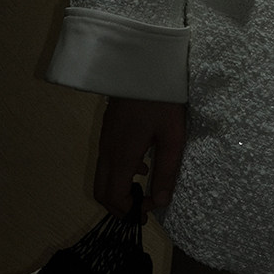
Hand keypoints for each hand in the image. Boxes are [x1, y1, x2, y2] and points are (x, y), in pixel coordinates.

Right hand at [93, 96, 186, 221]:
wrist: (144, 62)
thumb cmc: (162, 99)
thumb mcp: (172, 136)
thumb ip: (166, 171)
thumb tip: (159, 203)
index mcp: (121, 156)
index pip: (113, 198)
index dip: (128, 212)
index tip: (147, 211)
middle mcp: (107, 150)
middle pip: (100, 191)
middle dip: (118, 205)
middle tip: (141, 206)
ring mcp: (105, 138)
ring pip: (102, 176)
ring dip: (118, 188)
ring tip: (144, 186)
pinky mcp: (108, 128)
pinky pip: (106, 160)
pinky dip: (118, 172)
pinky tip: (141, 163)